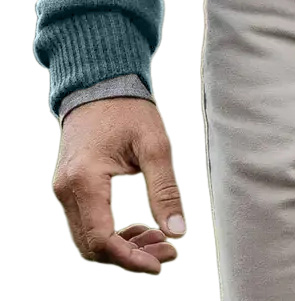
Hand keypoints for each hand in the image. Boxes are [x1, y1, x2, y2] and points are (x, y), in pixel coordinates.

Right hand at [51, 97, 185, 272]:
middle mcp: (66, 189)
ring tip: (160, 240)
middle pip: (92, 246)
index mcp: (85, 178)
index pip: (101, 239)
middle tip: (168, 251)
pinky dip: (111, 233)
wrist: (100, 84)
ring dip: (122, 247)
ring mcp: (63, 189)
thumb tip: (178, 231)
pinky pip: (86, 223)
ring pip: (88, 238)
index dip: (131, 259)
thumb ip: (165, 189)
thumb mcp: (155, 144)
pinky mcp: (68, 187)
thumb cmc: (129, 108)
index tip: (161, 263)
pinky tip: (140, 228)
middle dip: (131, 256)